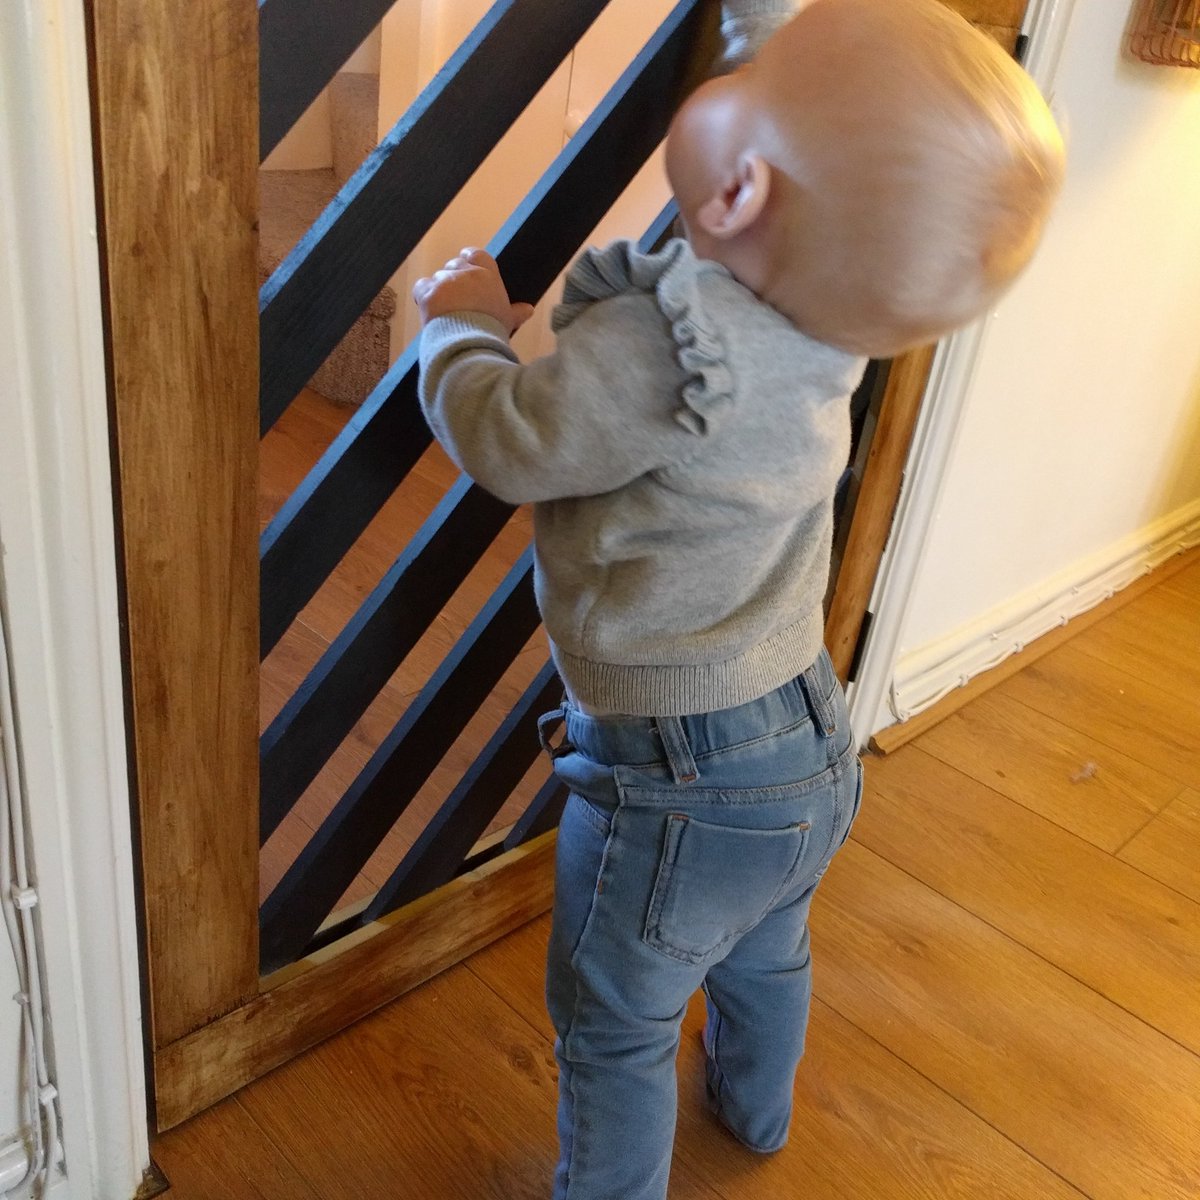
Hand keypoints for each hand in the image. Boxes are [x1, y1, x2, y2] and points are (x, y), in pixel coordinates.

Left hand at [413, 248, 535, 334]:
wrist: (470, 344)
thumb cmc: (493, 332)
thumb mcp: (508, 321)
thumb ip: (516, 312)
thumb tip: (529, 309)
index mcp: (487, 275)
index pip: (476, 254)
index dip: (469, 260)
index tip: (467, 268)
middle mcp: (466, 272)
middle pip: (454, 265)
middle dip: (453, 279)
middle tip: (456, 299)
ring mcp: (445, 281)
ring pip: (438, 277)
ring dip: (439, 290)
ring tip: (445, 311)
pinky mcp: (429, 293)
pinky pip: (422, 287)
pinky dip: (424, 296)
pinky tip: (429, 309)